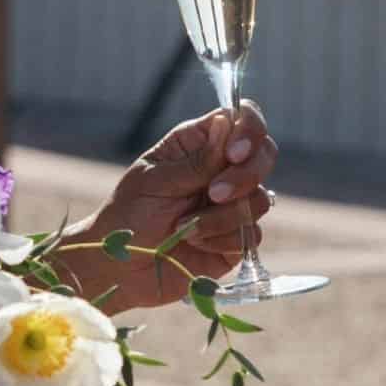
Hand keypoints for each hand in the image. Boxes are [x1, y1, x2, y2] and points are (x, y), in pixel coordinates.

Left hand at [60, 101, 278, 310]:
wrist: (122, 266)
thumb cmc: (129, 214)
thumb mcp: (155, 182)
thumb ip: (197, 160)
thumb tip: (227, 124)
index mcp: (196, 144)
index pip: (240, 118)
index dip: (248, 130)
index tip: (234, 153)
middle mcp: (220, 169)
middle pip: (264, 155)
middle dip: (244, 176)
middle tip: (213, 193)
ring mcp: (233, 204)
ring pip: (259, 199)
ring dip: (220, 216)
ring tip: (183, 226)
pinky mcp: (237, 238)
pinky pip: (251, 234)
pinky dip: (219, 239)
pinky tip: (193, 242)